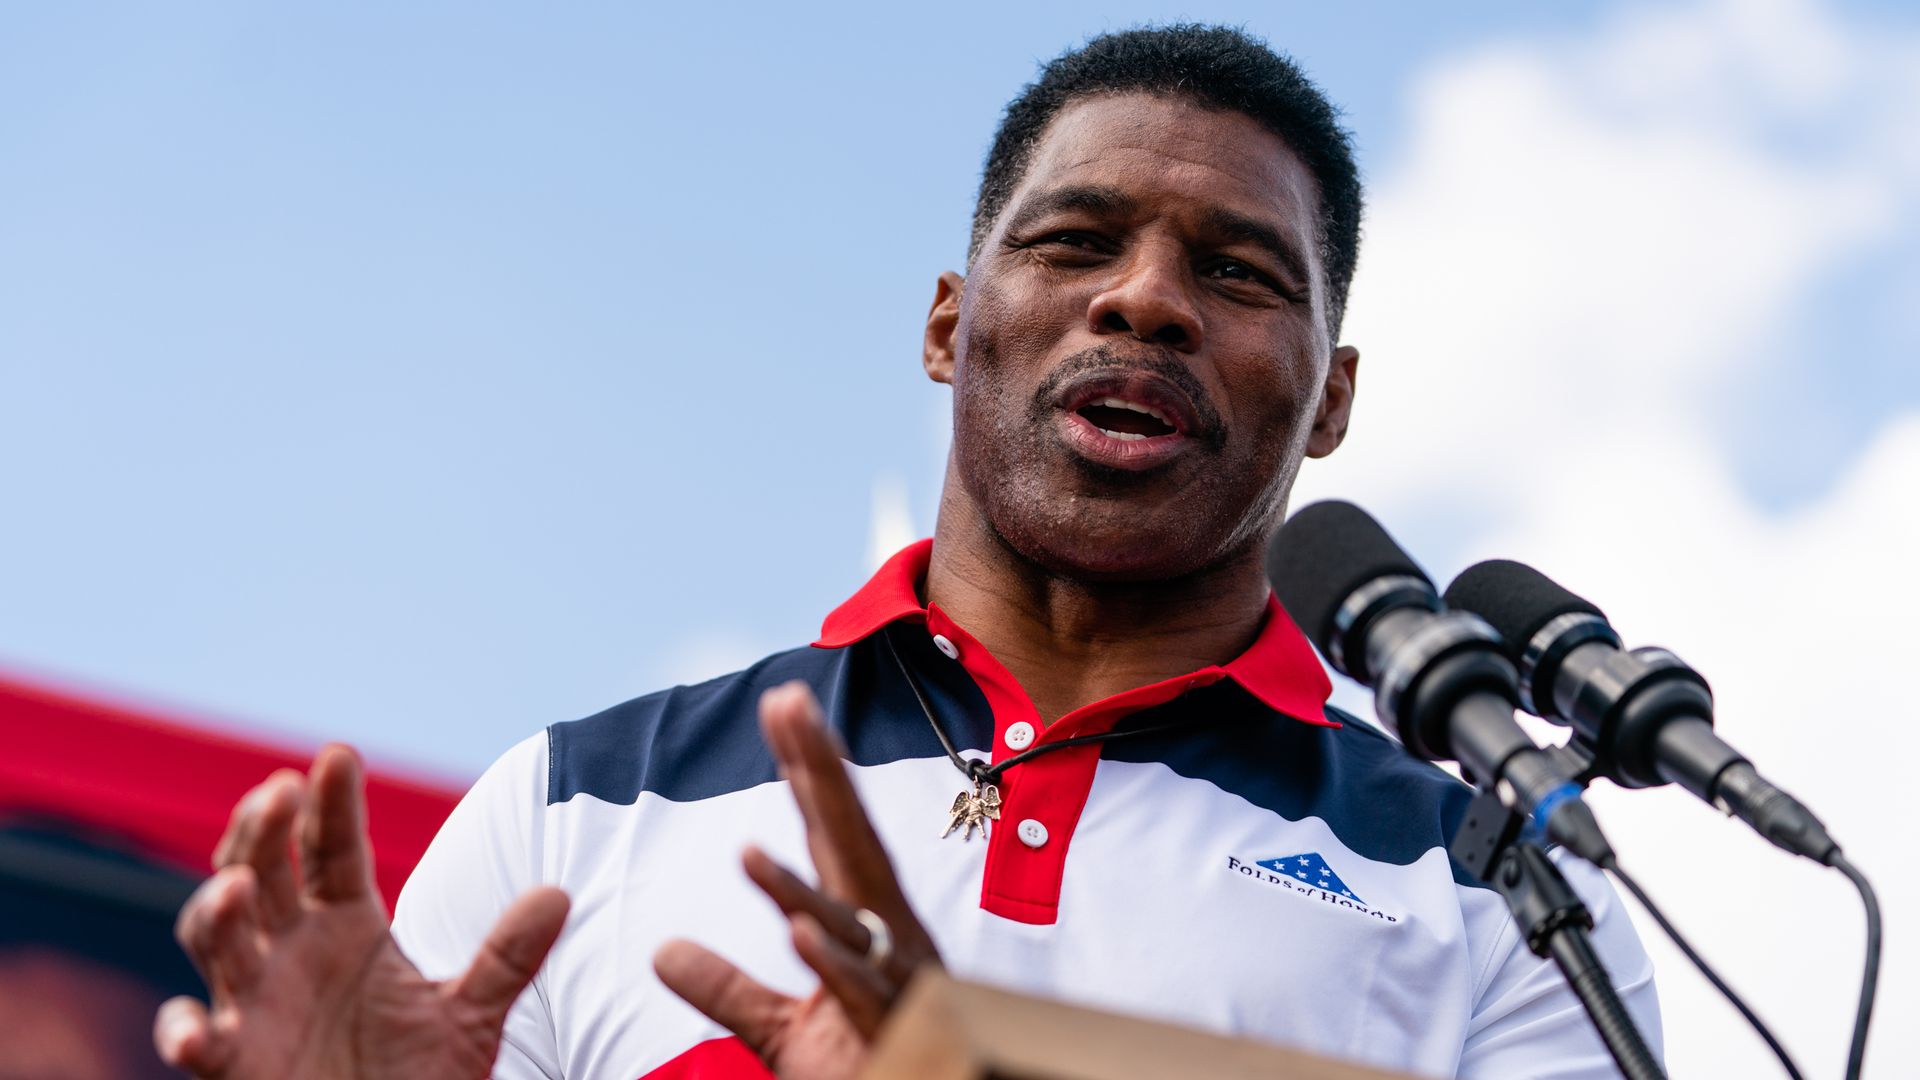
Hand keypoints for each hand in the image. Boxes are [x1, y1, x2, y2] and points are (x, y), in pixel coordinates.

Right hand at [154, 745, 569, 1078]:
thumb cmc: (418, 1073)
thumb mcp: (471, 1013)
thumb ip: (507, 956)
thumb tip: (559, 895)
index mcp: (346, 924)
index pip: (332, 848)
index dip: (331, 803)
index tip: (338, 754)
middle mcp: (291, 951)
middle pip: (263, 872)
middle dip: (265, 831)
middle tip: (282, 790)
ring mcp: (254, 1002)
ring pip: (216, 942)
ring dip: (217, 913)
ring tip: (239, 885)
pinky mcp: (234, 1062)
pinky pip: (197, 1044)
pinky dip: (185, 1034)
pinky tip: (193, 1028)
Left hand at [655, 681, 941, 1079]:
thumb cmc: (869, 1066)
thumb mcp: (782, 1033)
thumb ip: (728, 991)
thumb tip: (662, 953)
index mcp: (863, 927)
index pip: (828, 836)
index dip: (805, 770)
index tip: (780, 704)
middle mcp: (888, 940)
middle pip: (849, 845)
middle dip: (820, 774)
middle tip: (788, 702)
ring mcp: (899, 983)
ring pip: (850, 923)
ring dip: (800, 886)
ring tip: (748, 851)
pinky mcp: (899, 1034)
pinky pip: (864, 996)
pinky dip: (835, 964)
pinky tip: (800, 932)